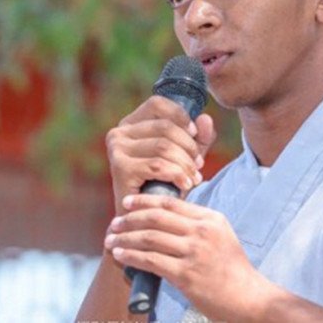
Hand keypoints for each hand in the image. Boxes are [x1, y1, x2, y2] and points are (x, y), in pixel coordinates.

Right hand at [105, 95, 214, 215]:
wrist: (143, 220)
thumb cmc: (163, 185)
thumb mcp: (184, 157)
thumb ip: (198, 138)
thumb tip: (205, 119)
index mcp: (131, 124)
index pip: (158, 104)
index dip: (181, 116)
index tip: (195, 135)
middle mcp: (118, 132)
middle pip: (165, 127)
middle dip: (189, 147)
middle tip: (198, 165)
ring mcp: (116, 149)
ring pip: (164, 146)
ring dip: (185, 163)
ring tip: (193, 177)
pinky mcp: (120, 168)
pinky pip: (157, 165)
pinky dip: (177, 174)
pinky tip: (185, 185)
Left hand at [105, 193, 265, 320]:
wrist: (249, 298)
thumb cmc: (232, 270)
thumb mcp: (221, 236)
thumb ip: (197, 224)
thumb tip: (164, 217)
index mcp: (210, 218)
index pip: (170, 202)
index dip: (144, 201)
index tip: (127, 203)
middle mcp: (202, 231)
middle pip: (156, 217)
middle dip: (130, 219)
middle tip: (114, 223)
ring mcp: (194, 252)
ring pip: (149, 238)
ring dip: (125, 238)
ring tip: (111, 241)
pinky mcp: (186, 274)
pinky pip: (150, 260)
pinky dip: (131, 256)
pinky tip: (121, 256)